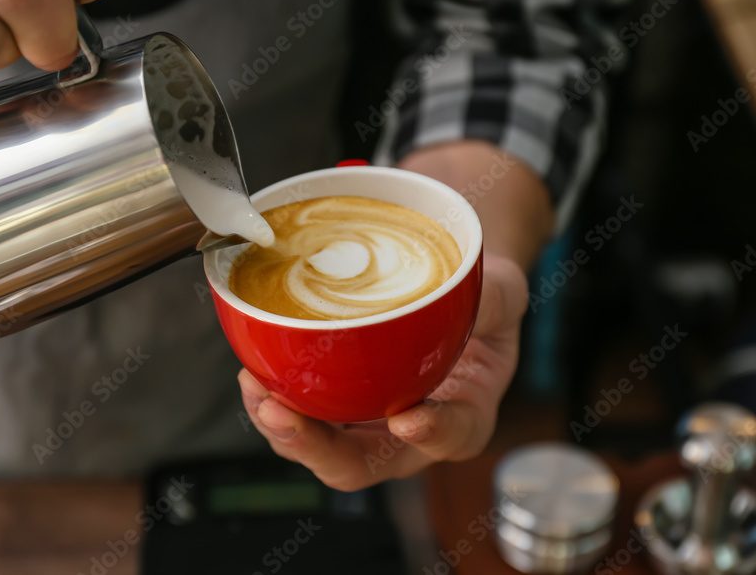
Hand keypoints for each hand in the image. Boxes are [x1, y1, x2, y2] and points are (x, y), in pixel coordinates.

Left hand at [237, 253, 527, 490]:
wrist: (455, 298)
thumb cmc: (482, 301)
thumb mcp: (501, 292)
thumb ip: (490, 297)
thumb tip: (464, 291)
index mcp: (466, 414)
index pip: (454, 436)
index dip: (433, 433)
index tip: (409, 419)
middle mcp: (413, 436)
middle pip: (362, 465)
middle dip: (316, 449)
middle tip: (281, 414)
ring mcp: (370, 428)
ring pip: (321, 452)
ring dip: (283, 431)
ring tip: (254, 389)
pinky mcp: (340, 410)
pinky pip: (305, 423)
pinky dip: (275, 405)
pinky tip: (255, 374)